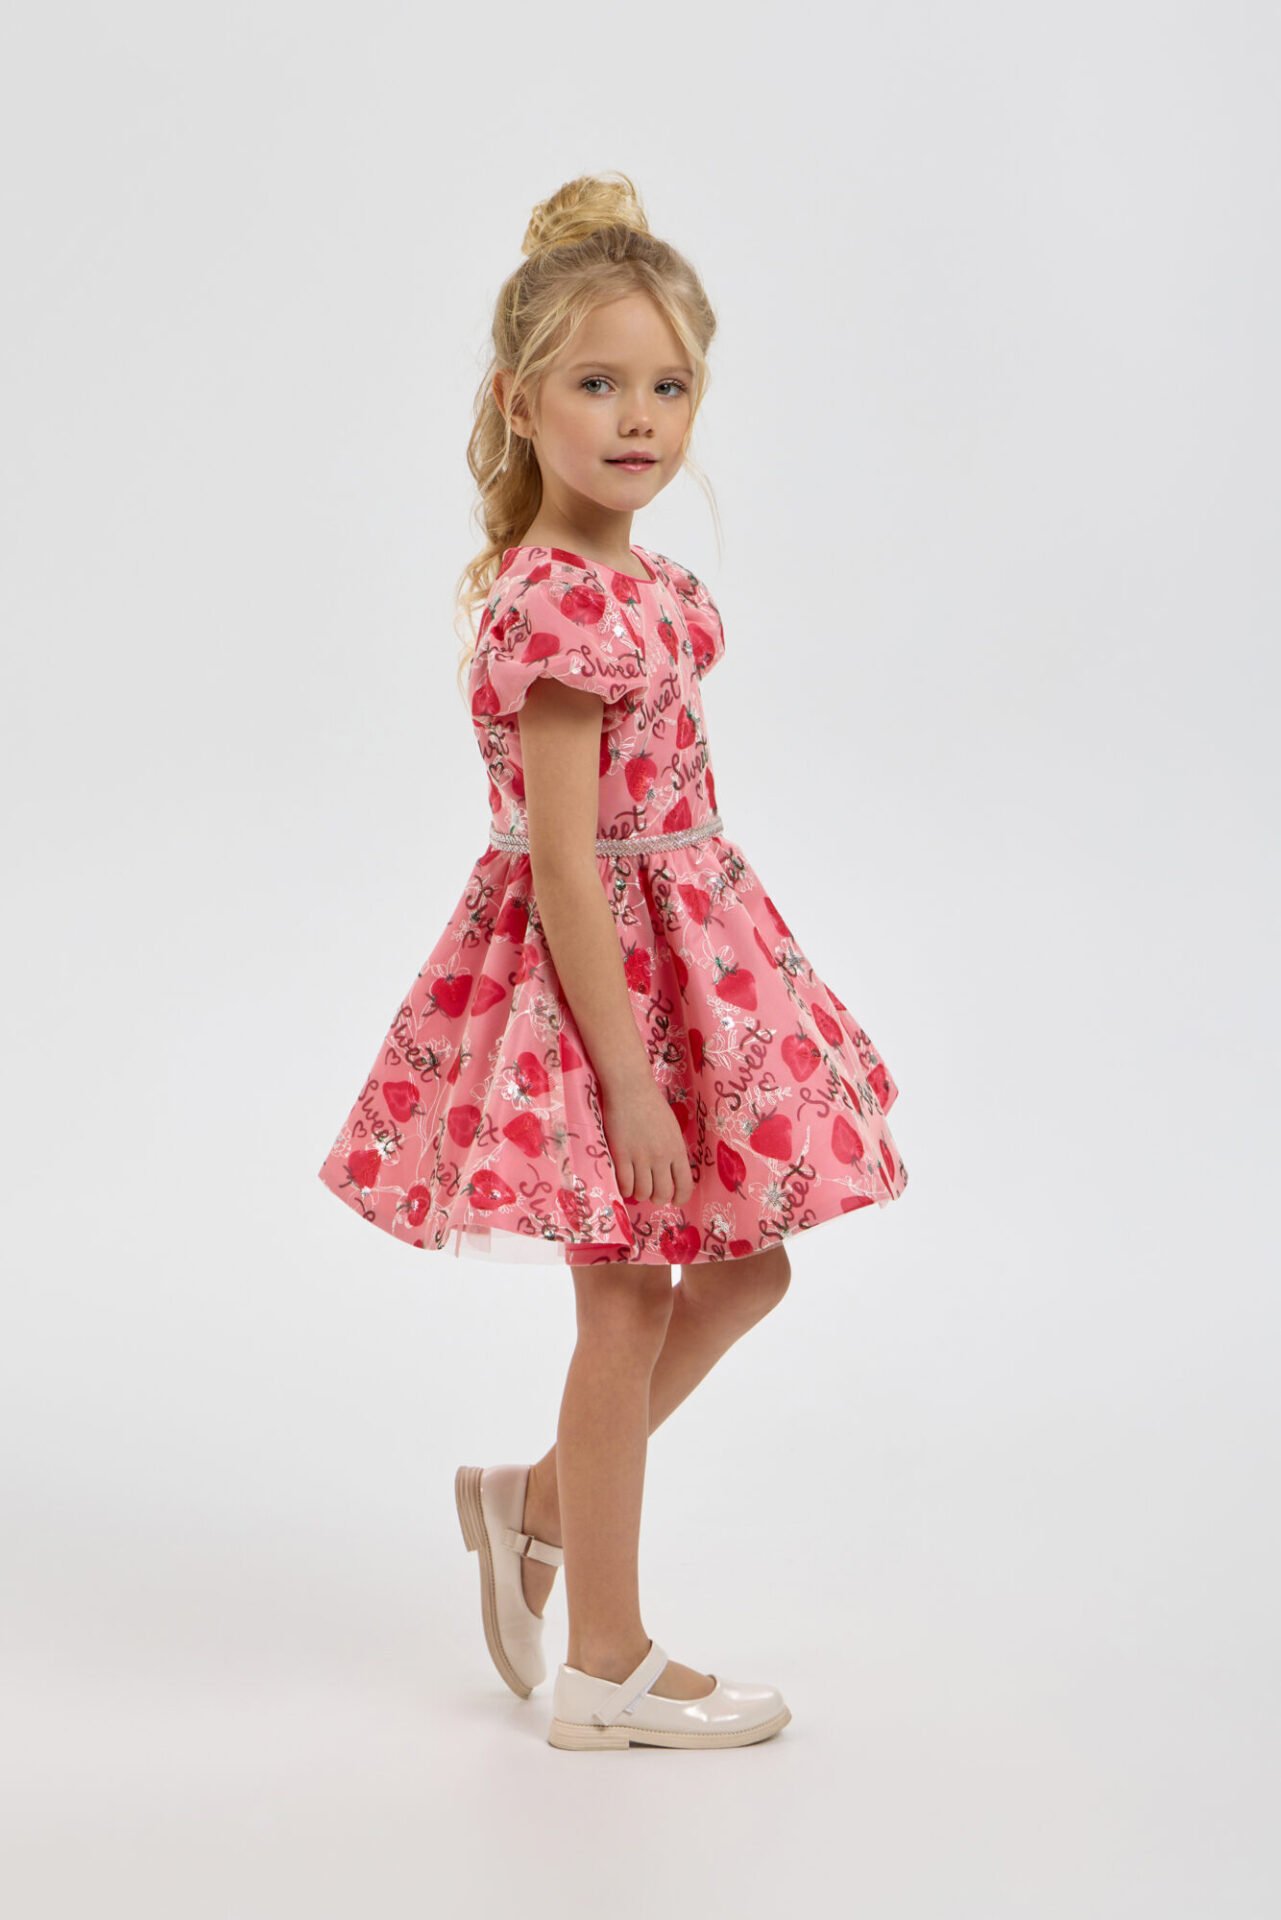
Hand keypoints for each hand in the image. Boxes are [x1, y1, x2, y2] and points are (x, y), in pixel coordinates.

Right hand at [601, 1073, 694, 1209]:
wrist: (630, 1088)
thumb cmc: (652, 1105)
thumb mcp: (672, 1129)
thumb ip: (673, 1152)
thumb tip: (671, 1174)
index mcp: (677, 1150)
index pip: (684, 1186)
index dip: (679, 1198)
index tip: (673, 1200)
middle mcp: (661, 1157)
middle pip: (662, 1194)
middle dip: (656, 1198)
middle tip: (650, 1191)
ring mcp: (641, 1157)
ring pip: (642, 1193)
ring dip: (639, 1193)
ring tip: (635, 1184)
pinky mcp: (621, 1154)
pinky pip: (625, 1184)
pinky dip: (624, 1188)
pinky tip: (624, 1181)